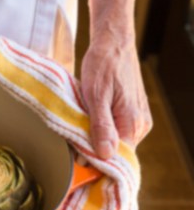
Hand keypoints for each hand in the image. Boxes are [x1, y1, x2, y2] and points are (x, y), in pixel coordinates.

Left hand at [80, 39, 151, 158]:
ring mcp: (137, 120)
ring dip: (95, 142)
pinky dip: (100, 132)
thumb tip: (104, 155)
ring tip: (75, 137)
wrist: (113, 42)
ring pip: (114, 143)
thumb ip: (101, 126)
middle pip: (115, 153)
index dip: (95, 164)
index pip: (116, 159)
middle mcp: (140, 126)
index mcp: (133, 124)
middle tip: (70, 151)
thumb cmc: (103, 64)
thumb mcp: (95, 95)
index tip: (76, 166)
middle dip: (94, 154)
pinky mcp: (130, 114)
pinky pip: (115, 131)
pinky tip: (85, 125)